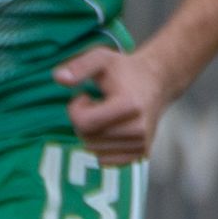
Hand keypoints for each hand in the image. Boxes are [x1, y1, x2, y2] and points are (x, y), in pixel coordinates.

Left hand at [55, 44, 169, 166]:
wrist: (158, 82)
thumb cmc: (125, 70)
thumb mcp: (102, 58)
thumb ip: (80, 66)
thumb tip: (59, 78)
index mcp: (130, 106)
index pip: (84, 122)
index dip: (75, 109)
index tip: (85, 96)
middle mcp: (139, 129)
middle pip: (87, 137)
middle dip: (83, 121)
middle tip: (96, 104)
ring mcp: (142, 144)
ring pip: (94, 149)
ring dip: (92, 133)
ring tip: (106, 115)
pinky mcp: (141, 154)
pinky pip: (105, 160)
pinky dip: (101, 146)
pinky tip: (111, 129)